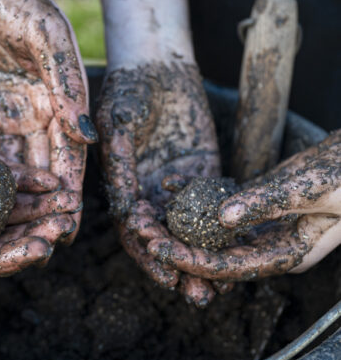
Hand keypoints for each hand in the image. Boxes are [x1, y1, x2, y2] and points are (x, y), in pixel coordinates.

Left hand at [0, 0, 95, 242]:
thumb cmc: (21, 0)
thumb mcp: (49, 38)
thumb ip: (68, 83)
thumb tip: (86, 134)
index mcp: (63, 102)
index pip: (71, 154)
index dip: (70, 190)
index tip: (68, 223)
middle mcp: (39, 118)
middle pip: (45, 171)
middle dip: (46, 208)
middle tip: (44, 244)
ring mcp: (9, 120)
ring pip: (16, 171)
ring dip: (18, 204)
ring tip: (18, 238)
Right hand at [97, 60, 221, 304]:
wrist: (157, 66)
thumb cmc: (129, 88)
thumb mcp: (118, 120)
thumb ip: (119, 158)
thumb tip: (123, 206)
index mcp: (125, 185)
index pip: (134, 227)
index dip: (147, 250)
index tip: (165, 271)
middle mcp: (150, 191)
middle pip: (163, 237)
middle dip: (179, 265)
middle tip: (196, 293)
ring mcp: (177, 184)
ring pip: (190, 229)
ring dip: (204, 257)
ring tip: (221, 286)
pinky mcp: (203, 172)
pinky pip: (213, 205)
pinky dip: (225, 229)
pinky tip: (241, 248)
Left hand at [148, 131, 340, 279]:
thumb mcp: (311, 190)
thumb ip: (268, 203)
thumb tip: (221, 217)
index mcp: (285, 254)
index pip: (229, 266)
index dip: (191, 260)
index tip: (158, 249)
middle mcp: (268, 244)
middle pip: (214, 252)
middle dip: (176, 245)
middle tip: (141, 234)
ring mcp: (260, 225)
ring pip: (211, 230)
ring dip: (180, 222)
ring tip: (146, 213)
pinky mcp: (255, 203)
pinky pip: (220, 202)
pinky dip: (196, 194)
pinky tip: (170, 185)